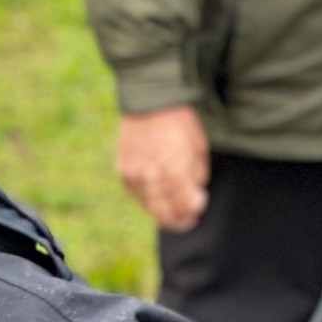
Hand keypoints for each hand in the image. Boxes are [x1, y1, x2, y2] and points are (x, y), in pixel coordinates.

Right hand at [115, 106, 209, 231]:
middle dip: (177, 221)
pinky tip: (158, 193)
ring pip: (148, 206)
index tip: (196, 214)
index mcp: (174, 169)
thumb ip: (196, 175)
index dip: (190, 214)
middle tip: (186, 222)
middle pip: (163, 214)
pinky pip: (137, 194)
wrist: (149, 100)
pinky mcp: (123, 171)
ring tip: (172, 210)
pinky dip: (148, 198)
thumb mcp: (198, 146)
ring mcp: (134, 175)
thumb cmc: (179, 120)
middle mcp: (151, 176)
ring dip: (162, 211)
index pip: (181, 207)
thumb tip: (194, 198)